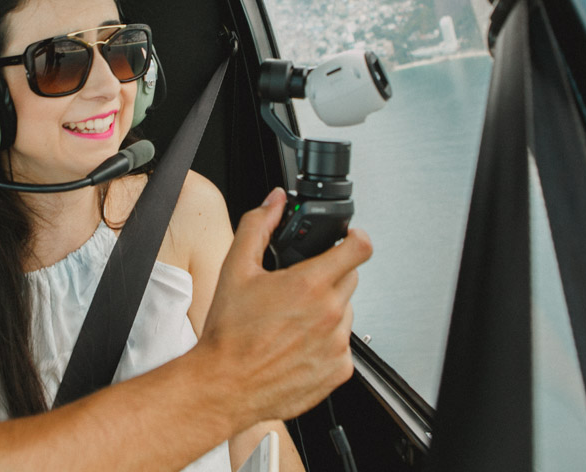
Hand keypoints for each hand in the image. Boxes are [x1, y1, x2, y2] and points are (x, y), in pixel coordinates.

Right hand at [198, 188, 371, 426]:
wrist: (226, 385)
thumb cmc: (230, 334)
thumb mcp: (236, 268)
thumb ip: (258, 225)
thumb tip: (274, 201)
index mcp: (310, 284)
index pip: (359, 248)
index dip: (356, 237)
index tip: (349, 238)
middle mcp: (331, 313)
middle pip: (349, 278)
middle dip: (329, 276)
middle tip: (299, 287)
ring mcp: (337, 344)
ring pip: (345, 312)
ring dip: (327, 310)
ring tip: (292, 321)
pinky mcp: (338, 370)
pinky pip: (341, 345)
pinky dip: (325, 342)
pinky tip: (296, 344)